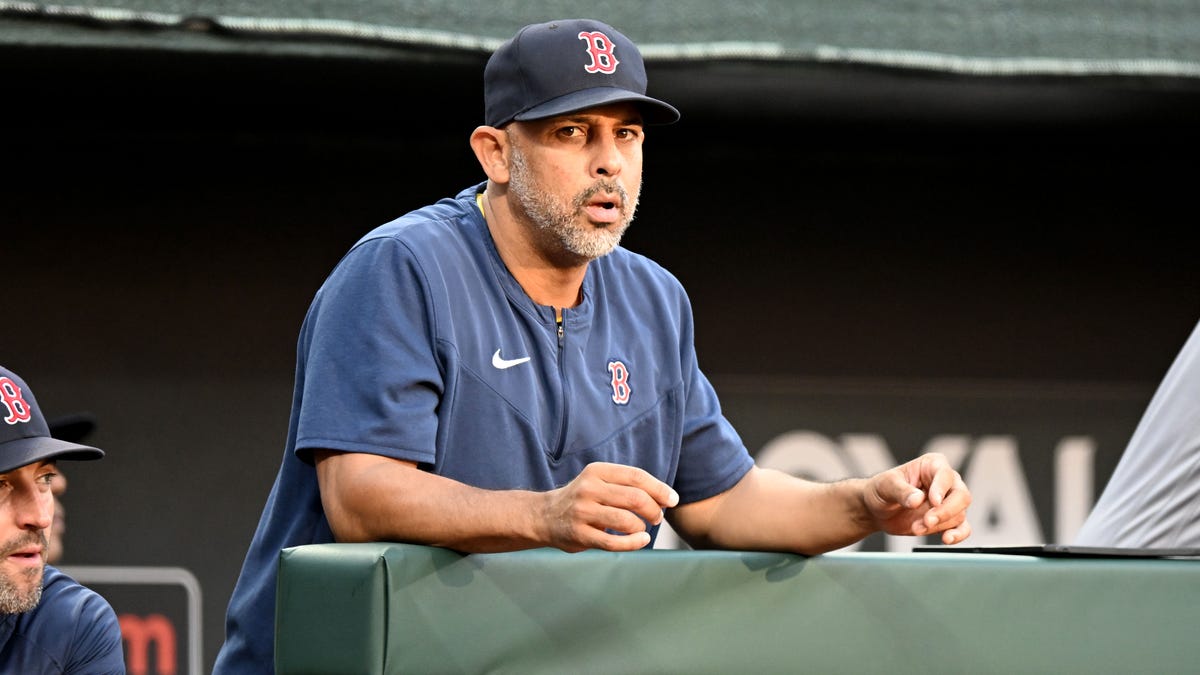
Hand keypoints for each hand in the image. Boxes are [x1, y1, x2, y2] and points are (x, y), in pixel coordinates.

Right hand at [542, 462, 678, 552]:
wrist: (544, 516)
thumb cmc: (582, 499)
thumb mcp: (599, 481)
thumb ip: (626, 485)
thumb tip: (665, 496)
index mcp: (597, 472)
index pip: (636, 477)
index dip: (659, 489)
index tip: (672, 500)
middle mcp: (589, 489)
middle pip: (635, 498)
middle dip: (654, 510)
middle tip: (657, 517)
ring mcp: (583, 512)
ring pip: (627, 521)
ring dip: (642, 527)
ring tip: (642, 529)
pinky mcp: (580, 535)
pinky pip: (614, 542)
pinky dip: (633, 543)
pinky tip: (641, 540)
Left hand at [863, 453, 971, 544]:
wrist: (877, 510)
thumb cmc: (881, 490)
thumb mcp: (885, 485)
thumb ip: (901, 491)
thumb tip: (917, 499)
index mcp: (932, 465)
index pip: (945, 474)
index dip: (941, 488)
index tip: (934, 501)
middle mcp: (945, 482)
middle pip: (961, 495)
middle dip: (945, 511)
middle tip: (927, 521)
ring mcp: (948, 502)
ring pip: (959, 513)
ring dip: (939, 525)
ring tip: (916, 528)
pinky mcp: (947, 520)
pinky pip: (962, 528)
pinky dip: (958, 535)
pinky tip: (947, 539)